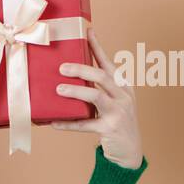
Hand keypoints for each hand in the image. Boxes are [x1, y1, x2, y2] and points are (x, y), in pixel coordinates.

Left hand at [50, 28, 144, 168]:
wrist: (130, 152)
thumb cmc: (116, 123)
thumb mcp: (112, 103)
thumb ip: (96, 90)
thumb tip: (68, 79)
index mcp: (123, 87)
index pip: (109, 63)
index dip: (98, 47)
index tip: (88, 31)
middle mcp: (123, 96)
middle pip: (103, 76)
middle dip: (82, 69)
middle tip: (62, 67)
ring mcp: (118, 112)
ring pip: (96, 96)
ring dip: (76, 91)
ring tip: (59, 89)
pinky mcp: (110, 129)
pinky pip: (86, 124)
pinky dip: (68, 123)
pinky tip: (53, 123)